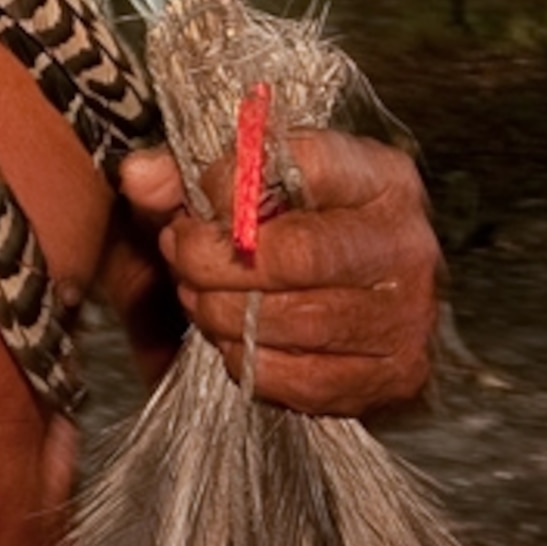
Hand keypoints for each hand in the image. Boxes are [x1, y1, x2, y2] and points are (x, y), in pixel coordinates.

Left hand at [118, 130, 440, 417]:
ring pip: (293, 319)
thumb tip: (140, 176)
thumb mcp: (239, 186)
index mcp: (378, 175)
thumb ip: (182, 174)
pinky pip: (300, 378)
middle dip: (214, 259)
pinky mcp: (394, 374)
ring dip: (221, 312)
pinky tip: (232, 338)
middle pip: (296, 254)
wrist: (354, 301)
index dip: (231, 184)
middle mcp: (404, 241)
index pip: (303, 166)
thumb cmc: (292, 230)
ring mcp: (407, 314)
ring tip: (198, 297)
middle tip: (181, 257)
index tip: (197, 200)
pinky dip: (248, 360)